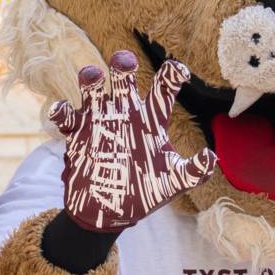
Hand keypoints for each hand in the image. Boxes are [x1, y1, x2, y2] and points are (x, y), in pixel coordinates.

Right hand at [49, 48, 218, 232]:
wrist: (110, 210)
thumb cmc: (145, 192)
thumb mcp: (172, 182)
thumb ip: (193, 172)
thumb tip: (211, 158)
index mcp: (151, 120)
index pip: (163, 90)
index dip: (171, 75)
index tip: (178, 70)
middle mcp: (125, 113)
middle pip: (123, 78)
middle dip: (123, 65)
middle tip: (124, 64)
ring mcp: (99, 121)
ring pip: (93, 89)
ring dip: (90, 79)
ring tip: (93, 78)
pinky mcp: (78, 134)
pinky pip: (66, 116)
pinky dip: (62, 112)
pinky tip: (63, 114)